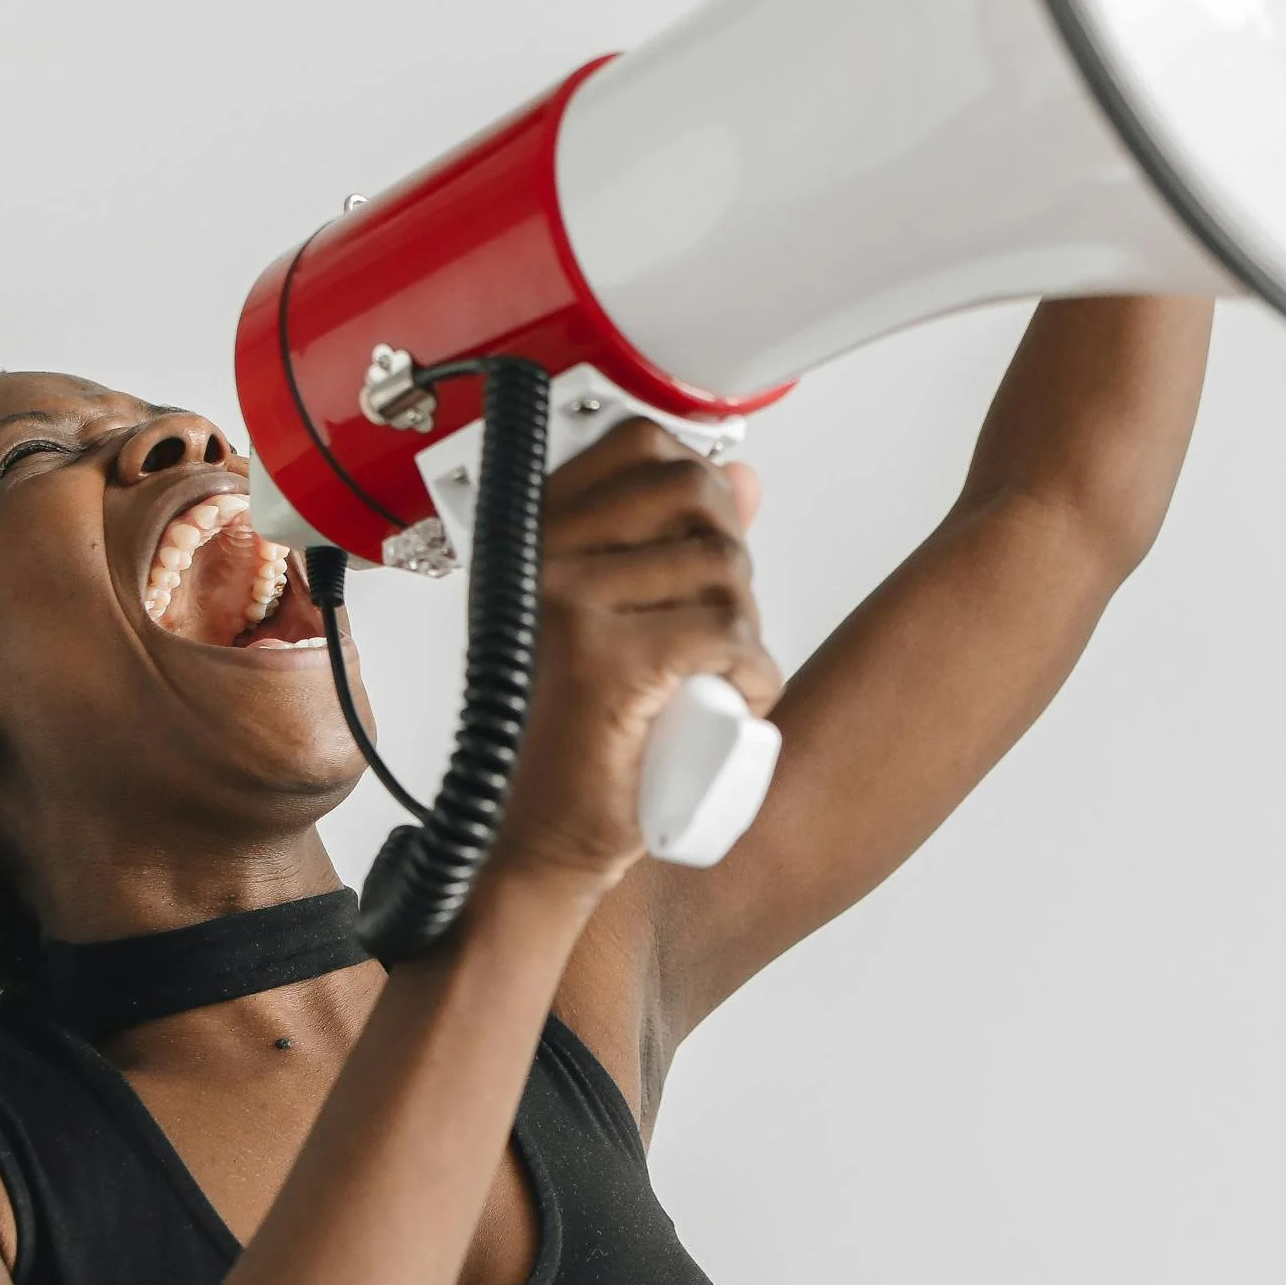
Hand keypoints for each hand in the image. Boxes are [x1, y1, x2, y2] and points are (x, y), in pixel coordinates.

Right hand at [489, 417, 781, 896]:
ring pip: (723, 572)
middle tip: (709, 628)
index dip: (696, 485)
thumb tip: (743, 478)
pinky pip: (727, 635)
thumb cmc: (572, 739)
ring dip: (744, 631)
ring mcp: (570, 604)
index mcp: (532, 536)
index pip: (639, 445)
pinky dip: (753, 677)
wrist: (540, 839)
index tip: (700, 540)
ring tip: (710, 679)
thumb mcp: (616, 619)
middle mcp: (541, 559)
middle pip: (694, 497)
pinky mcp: (610, 661)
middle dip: (729, 560)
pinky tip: (731, 704)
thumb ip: (673, 540)